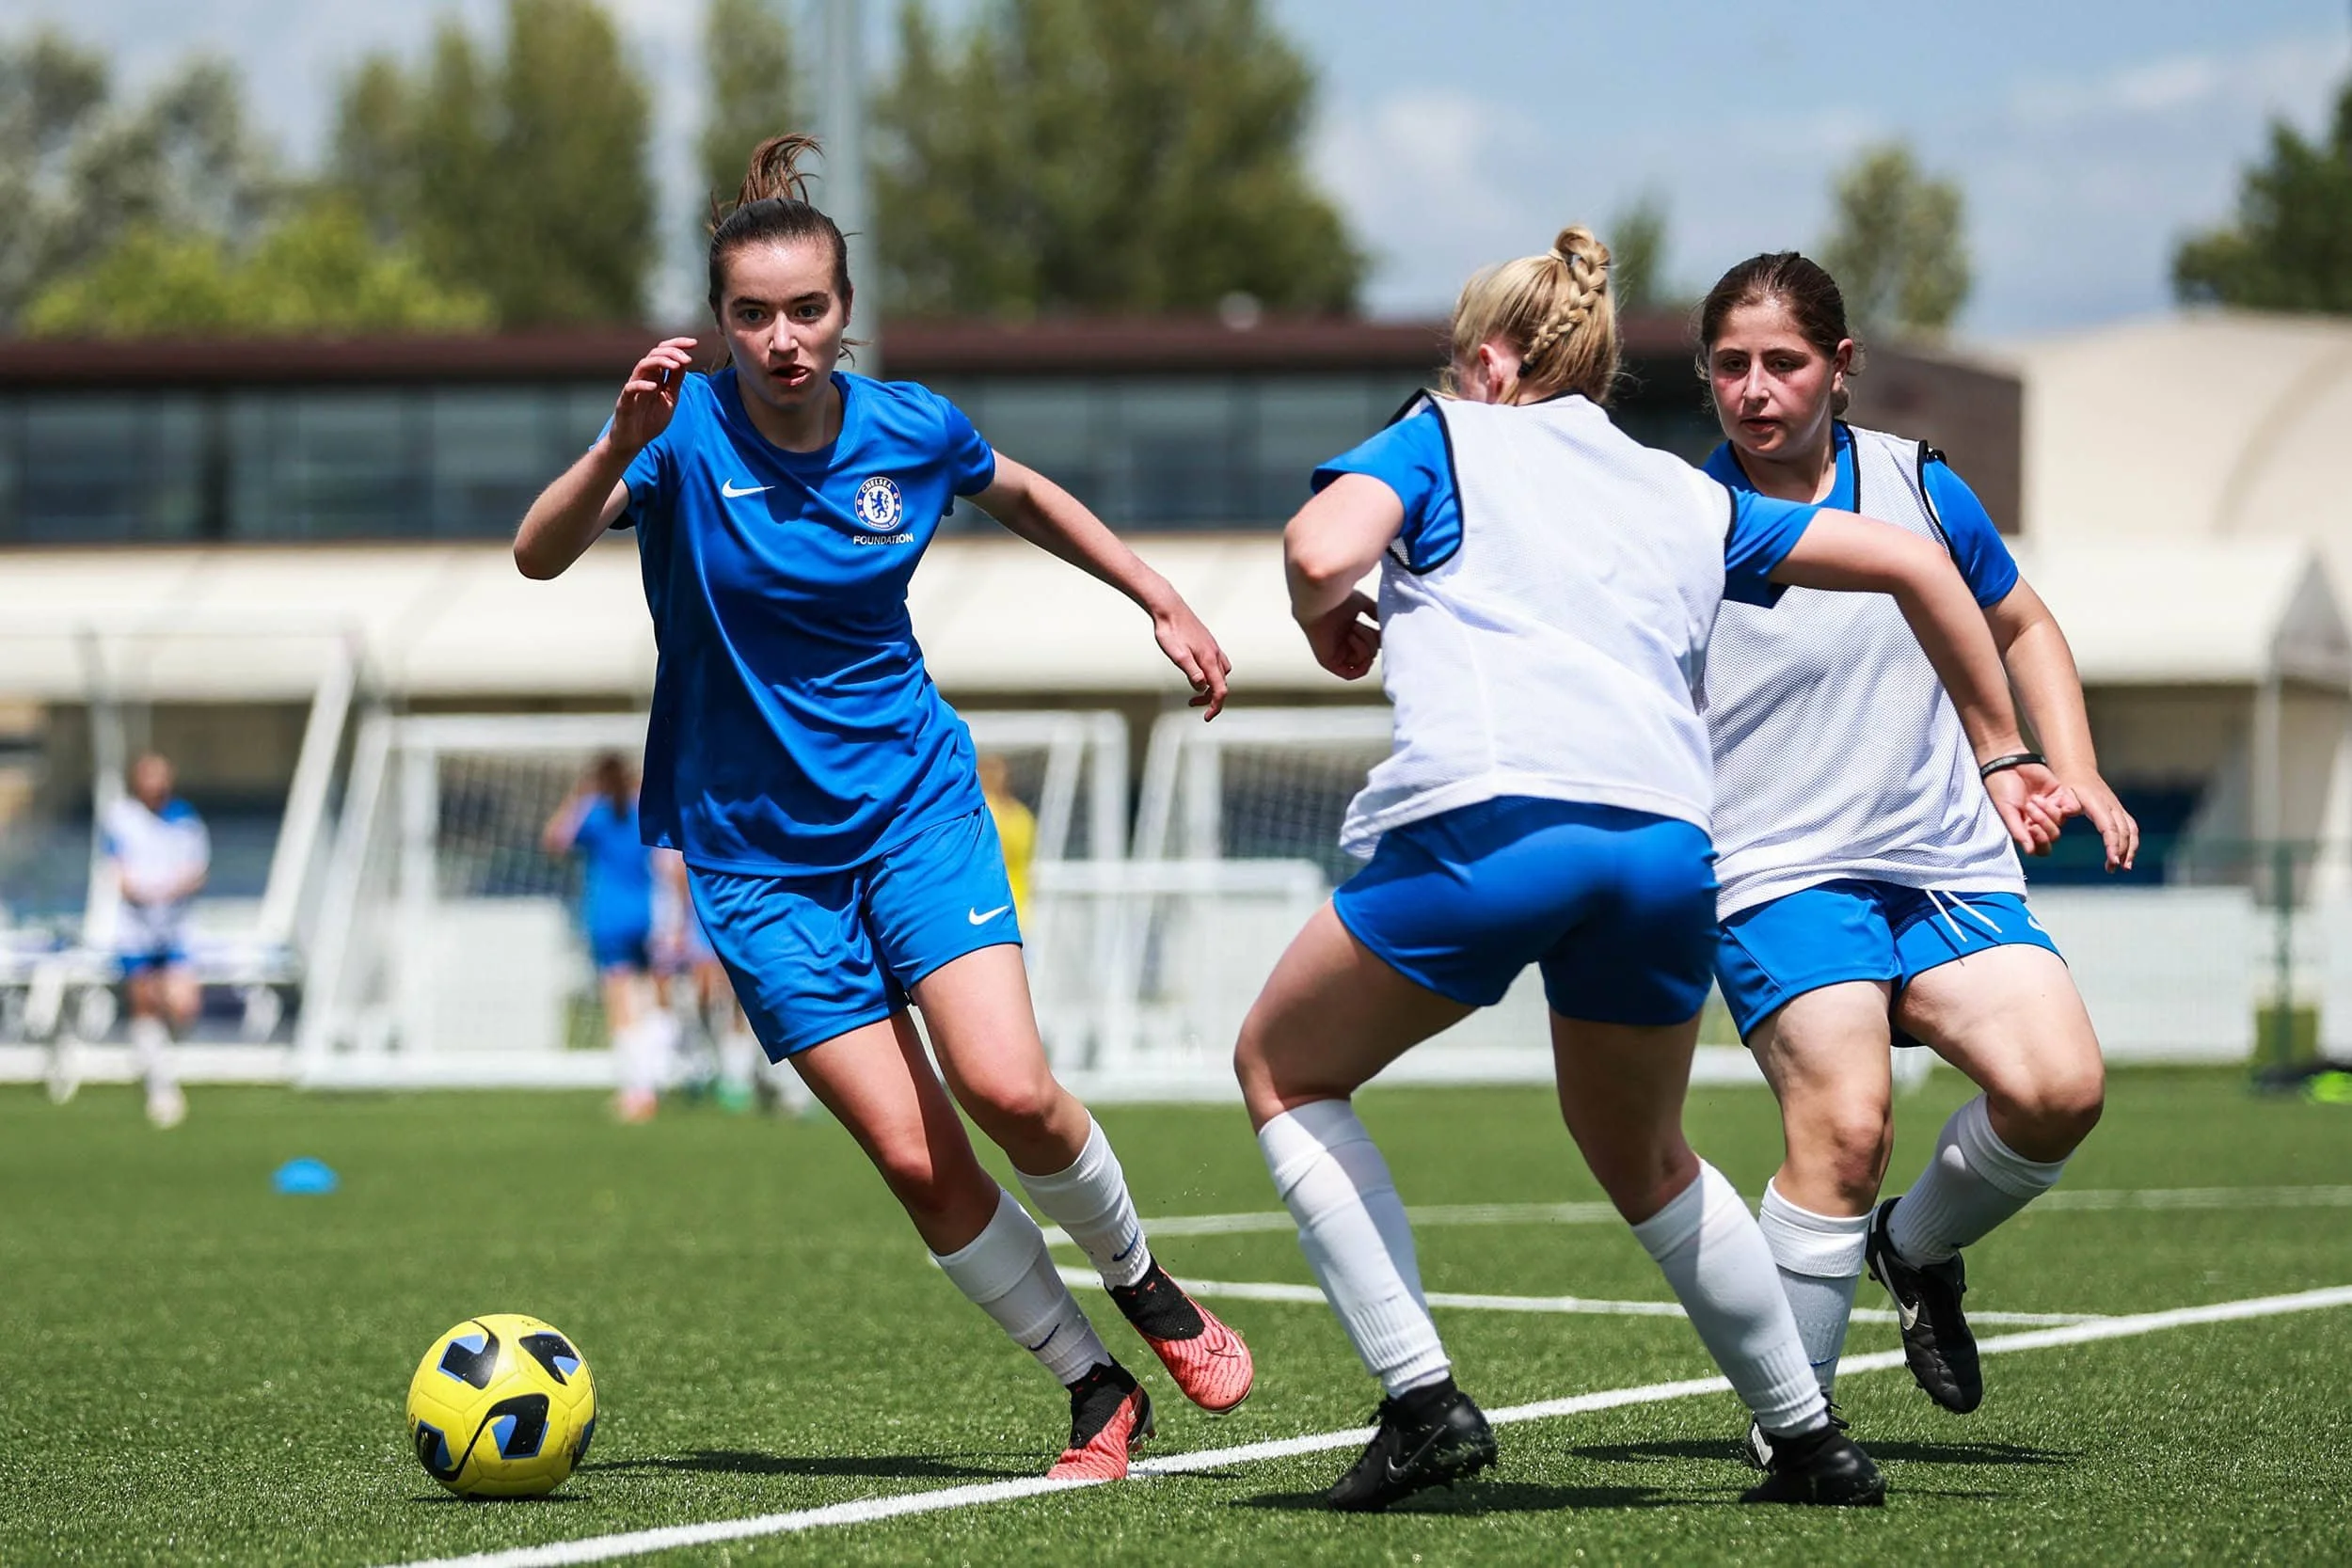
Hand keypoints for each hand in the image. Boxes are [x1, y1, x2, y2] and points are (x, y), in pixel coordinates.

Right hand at [608, 337, 697, 454]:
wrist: (634, 440)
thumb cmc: (650, 419)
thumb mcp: (670, 398)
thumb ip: (675, 381)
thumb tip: (686, 361)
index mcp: (655, 376)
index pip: (664, 352)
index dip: (678, 344)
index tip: (694, 343)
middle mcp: (644, 378)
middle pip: (654, 354)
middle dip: (672, 352)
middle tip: (687, 358)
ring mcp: (634, 388)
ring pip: (642, 365)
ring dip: (660, 362)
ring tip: (675, 366)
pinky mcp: (625, 401)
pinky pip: (631, 388)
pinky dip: (642, 385)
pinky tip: (655, 386)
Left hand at [1152, 599, 1231, 718]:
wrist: (1169, 608)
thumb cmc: (1170, 631)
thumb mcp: (1177, 655)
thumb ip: (1192, 672)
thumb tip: (1202, 687)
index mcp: (1209, 660)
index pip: (1220, 690)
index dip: (1216, 706)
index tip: (1207, 717)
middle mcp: (1215, 654)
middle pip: (1222, 684)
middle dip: (1211, 698)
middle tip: (1193, 703)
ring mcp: (1212, 647)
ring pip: (1222, 673)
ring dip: (1213, 685)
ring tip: (1197, 688)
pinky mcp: (1207, 643)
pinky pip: (1217, 663)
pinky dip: (1212, 673)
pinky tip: (1199, 671)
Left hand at [1299, 591, 1379, 681]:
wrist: (1321, 602)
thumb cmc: (1338, 600)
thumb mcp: (1364, 604)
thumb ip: (1376, 613)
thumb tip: (1385, 625)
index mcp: (1353, 633)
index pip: (1375, 643)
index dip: (1381, 637)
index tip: (1379, 626)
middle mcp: (1346, 645)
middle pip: (1372, 653)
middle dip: (1370, 639)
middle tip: (1357, 625)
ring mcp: (1338, 655)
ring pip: (1364, 662)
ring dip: (1364, 645)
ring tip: (1352, 629)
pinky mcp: (1329, 662)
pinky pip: (1350, 674)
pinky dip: (1358, 664)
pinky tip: (1353, 642)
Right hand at [1985, 762, 2076, 856]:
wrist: (2007, 764)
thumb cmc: (2001, 788)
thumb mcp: (2006, 811)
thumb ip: (2018, 831)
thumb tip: (2030, 851)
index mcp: (2026, 829)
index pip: (2041, 847)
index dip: (2040, 842)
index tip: (2032, 829)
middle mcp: (2040, 821)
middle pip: (2054, 836)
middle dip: (2043, 823)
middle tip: (2029, 807)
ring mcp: (2051, 808)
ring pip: (2061, 822)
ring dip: (2048, 811)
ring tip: (2033, 799)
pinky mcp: (2060, 795)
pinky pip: (2073, 808)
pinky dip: (2067, 806)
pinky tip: (2051, 799)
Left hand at [2059, 769, 2138, 872]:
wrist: (2078, 770)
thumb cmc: (2067, 784)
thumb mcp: (2061, 790)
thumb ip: (2064, 802)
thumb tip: (2068, 811)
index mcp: (2097, 803)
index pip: (2109, 826)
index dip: (2112, 843)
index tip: (2112, 859)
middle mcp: (2112, 806)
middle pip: (2123, 831)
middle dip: (2121, 851)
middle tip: (2113, 868)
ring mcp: (2117, 808)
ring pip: (2131, 830)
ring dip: (2130, 849)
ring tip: (2124, 867)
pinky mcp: (2119, 811)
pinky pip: (2131, 828)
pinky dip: (2131, 843)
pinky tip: (2126, 857)